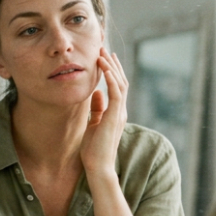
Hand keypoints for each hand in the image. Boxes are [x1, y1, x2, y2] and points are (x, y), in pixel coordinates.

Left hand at [80, 48, 128, 178]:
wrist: (98, 166)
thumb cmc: (94, 150)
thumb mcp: (94, 124)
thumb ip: (98, 108)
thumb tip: (97, 93)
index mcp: (116, 113)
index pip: (117, 87)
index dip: (112, 72)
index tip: (105, 58)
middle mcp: (121, 111)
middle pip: (121, 82)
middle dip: (113, 65)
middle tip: (104, 49)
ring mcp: (119, 113)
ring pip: (120, 84)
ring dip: (111, 68)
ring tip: (103, 53)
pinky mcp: (114, 116)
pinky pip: (115, 93)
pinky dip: (111, 79)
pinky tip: (104, 68)